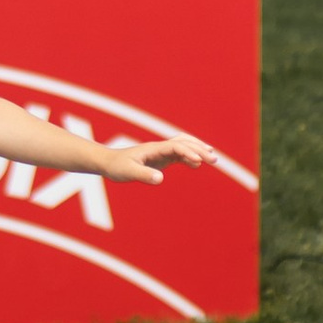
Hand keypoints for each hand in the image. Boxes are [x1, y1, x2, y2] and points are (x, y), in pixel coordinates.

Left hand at [98, 135, 213, 186]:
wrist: (108, 162)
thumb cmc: (117, 167)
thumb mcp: (129, 173)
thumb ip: (144, 175)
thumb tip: (161, 179)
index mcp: (153, 149)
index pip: (175, 147)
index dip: (188, 152)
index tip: (199, 161)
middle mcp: (159, 148)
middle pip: (183, 143)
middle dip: (199, 149)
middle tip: (214, 159)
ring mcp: (161, 152)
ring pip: (183, 146)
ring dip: (197, 149)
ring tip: (212, 157)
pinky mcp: (160, 158)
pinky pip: (179, 154)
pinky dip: (189, 157)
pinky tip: (197, 164)